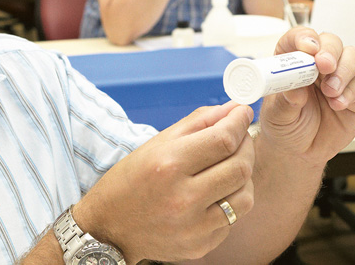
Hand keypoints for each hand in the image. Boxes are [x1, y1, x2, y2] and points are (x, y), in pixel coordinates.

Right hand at [73, 102, 255, 262]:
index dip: (239, 122)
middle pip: (240, 167)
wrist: (108, 229)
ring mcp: (193, 227)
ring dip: (243, 177)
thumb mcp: (157, 144)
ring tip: (229, 167)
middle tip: (240, 138)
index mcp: (168, 165)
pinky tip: (213, 195)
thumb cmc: (131, 182)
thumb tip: (233, 108)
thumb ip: (198, 123)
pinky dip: (229, 203)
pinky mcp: (199, 246)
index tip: (242, 113)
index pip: (223, 140)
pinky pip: (231, 221)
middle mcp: (182, 198)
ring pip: (245, 198)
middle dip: (246, 146)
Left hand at [258, 28, 354, 165]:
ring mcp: (338, 77)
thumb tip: (296, 88)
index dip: (304, 37)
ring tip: (330, 92)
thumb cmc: (284, 127)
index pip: (299, 38)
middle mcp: (318, 65)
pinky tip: (337, 105)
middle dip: (330, 51)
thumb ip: (286, 101)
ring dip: (343, 70)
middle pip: (331, 42)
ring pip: (351, 57)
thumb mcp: (277, 116)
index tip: (308, 47)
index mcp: (294, 61)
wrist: (299, 153)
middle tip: (324, 66)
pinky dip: (350, 92)